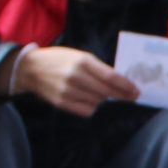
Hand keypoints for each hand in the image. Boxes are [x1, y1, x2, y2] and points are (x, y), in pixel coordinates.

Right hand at [12, 46, 141, 117]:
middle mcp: (76, 76)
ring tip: (105, 95)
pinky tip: (91, 101)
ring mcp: (68, 91)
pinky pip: (87, 110)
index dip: (126, 86)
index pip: (111, 76)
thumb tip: (121, 82)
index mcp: (82, 61)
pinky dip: (93, 107)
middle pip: (107, 91)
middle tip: (132, 97)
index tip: (136, 91)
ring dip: (105, 100)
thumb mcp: (79, 56)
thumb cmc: (60, 60)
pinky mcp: (62, 102)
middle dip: (122, 96)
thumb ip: (99, 68)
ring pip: (98, 102)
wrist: (31, 68)